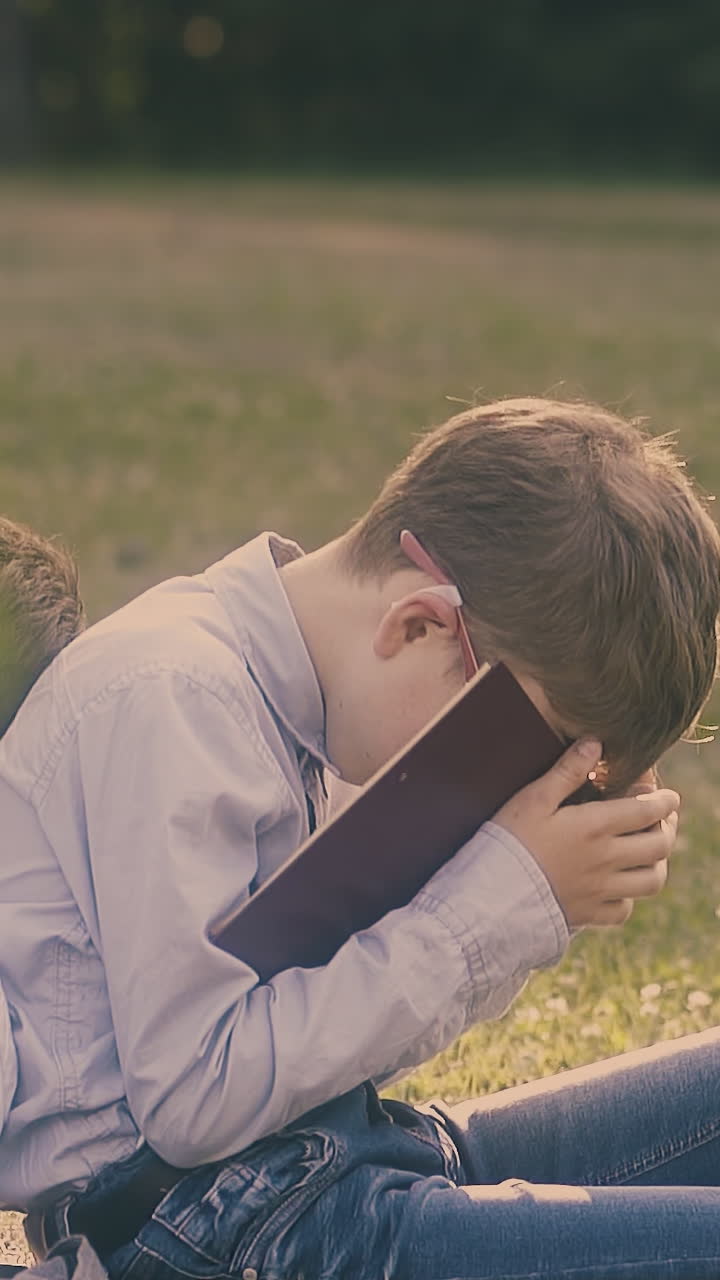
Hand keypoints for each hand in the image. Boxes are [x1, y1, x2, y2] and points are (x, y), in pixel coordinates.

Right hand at [494, 741, 679, 927]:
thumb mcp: (533, 798)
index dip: (665, 801)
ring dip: (657, 863)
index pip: (648, 811)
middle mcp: (606, 860)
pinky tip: (617, 885)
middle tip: (663, 819)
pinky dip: (628, 897)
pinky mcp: (587, 914)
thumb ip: (567, 771)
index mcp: (594, 826)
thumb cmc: (508, 839)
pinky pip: (623, 910)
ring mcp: (600, 890)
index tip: (668, 796)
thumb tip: (595, 744)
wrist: (488, 894)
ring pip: (651, 881)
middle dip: (668, 828)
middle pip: (659, 846)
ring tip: (648, 852)